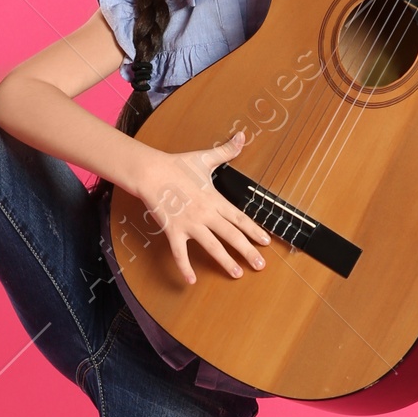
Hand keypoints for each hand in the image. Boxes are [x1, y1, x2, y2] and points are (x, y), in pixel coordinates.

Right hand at [129, 131, 272, 285]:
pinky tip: (191, 281)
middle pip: (231, 235)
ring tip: (237, 274)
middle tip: (261, 265)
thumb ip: (227, 150)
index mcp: (215, 199)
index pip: (240, 217)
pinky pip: (179, 253)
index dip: (254, 230)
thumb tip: (243, 135)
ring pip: (211, 246)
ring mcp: (190, 224)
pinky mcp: (173, 231)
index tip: (266, 241)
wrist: (151, 172)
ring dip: (225, 261)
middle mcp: (206, 214)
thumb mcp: (205, 158)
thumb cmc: (177, 165)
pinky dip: (184, 268)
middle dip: (248, 251)